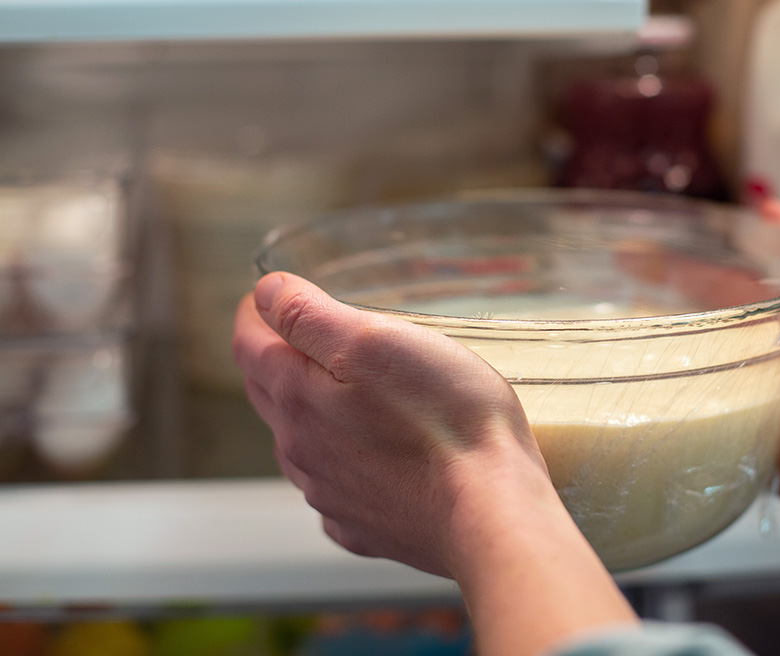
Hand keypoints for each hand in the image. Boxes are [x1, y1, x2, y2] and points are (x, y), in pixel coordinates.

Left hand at [231, 271, 550, 576]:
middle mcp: (302, 450)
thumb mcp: (377, 340)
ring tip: (343, 392)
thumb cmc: (445, 418)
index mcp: (298, 397)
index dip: (256, 313)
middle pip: (269, 394)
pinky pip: (337, 488)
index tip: (267, 295)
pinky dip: (343, 465)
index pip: (249, 347)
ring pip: (301, 443)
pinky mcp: (365, 526)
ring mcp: (331, 494)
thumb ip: (310, 315)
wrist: (490, 511)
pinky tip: (372, 457)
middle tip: (298, 334)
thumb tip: (266, 293)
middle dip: (277, 358)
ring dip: (310, 414)